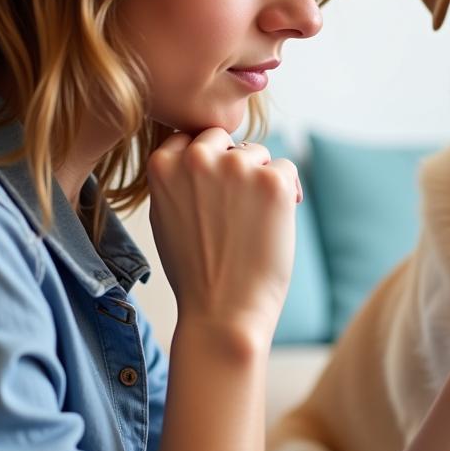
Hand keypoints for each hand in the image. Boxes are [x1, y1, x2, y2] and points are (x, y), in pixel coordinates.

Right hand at [146, 130, 301, 342]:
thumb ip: (176, 178)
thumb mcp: (164, 216)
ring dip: (261, 180)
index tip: (213, 195)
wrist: (222, 311)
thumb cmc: (195, 272)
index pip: (192, 139)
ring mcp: (237, 167)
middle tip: (238, 209)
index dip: (208, 165)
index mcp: (163, 164)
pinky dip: (287, 193)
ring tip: (253, 222)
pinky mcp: (273, 182)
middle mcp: (198, 158)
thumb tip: (198, 151)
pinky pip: (287, 169)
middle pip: (225, 140)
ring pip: (258, 154)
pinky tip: (277, 221)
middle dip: (235, 165)